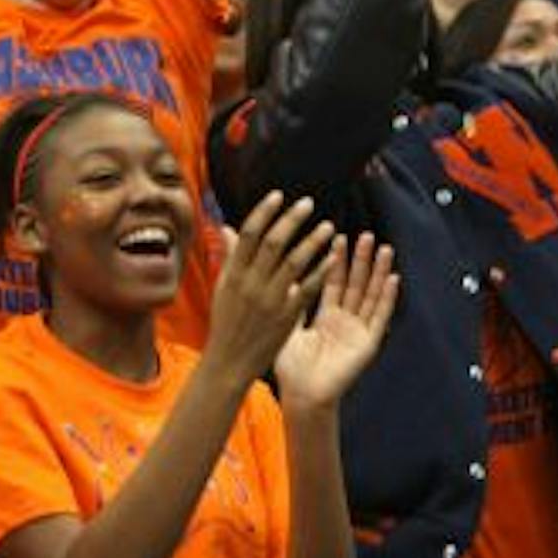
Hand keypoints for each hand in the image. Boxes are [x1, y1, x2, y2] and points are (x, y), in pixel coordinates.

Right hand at [204, 192, 339, 385]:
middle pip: (273, 242)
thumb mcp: (223, 287)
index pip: (249, 234)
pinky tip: (334, 258)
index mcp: (233, 273)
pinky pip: (307, 289)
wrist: (230, 360)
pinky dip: (321, 271)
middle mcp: (250, 283)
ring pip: (294, 262)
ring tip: (328, 226)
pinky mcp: (286, 316)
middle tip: (307, 203)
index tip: (278, 196)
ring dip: (313, 241)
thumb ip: (229, 257)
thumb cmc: (226, 322)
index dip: (264, 212)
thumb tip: (226, 227)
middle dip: (291, 220)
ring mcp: (269, 300)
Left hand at [273, 233, 397, 411]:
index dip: (336, 260)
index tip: (337, 235)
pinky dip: (387, 298)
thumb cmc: (291, 368)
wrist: (301, 395)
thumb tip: (281, 275)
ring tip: (383, 248)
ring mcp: (358, 331)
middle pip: (355, 284)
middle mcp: (344, 321)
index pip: (332, 282)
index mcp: (325, 317)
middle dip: (360, 260)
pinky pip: (379, 317)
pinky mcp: (368, 343)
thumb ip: (289, 301)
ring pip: (370, 295)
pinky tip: (393, 278)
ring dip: (378, 272)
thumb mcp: (287, 326)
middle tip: (365, 235)